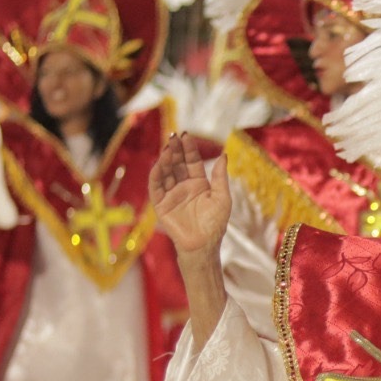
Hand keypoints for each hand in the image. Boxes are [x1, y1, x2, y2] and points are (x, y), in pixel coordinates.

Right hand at [151, 131, 230, 256]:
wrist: (203, 245)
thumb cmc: (215, 224)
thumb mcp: (222, 197)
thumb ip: (220, 176)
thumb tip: (224, 155)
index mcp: (198, 183)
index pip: (192, 161)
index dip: (189, 149)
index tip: (186, 135)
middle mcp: (183, 186)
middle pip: (177, 164)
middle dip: (175, 150)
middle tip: (173, 136)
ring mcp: (171, 194)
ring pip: (166, 172)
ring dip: (165, 160)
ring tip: (167, 148)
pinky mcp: (161, 204)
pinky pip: (156, 187)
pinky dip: (156, 175)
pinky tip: (158, 164)